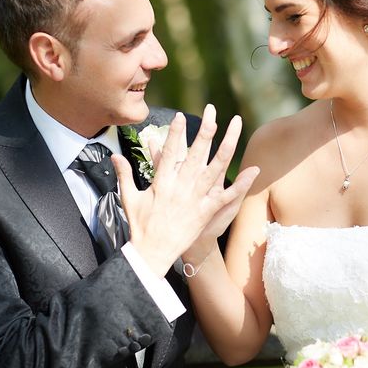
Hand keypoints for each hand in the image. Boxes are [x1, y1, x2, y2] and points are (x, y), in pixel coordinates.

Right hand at [113, 105, 257, 276]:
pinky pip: (226, 196)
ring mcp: (194, 200)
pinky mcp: (205, 213)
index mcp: (161, 183)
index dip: (176, 134)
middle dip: (204, 132)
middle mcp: (179, 188)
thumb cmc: (140, 227)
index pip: (170, 153)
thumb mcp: (129, 199)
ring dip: (226, 149)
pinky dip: (240, 184)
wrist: (151, 253)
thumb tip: (114, 156)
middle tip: (212, 113)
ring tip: (235, 131)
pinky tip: (253, 171)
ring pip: (213, 170)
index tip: (181, 116)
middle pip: (195, 155)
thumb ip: (125, 175)